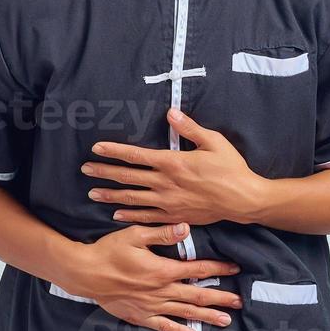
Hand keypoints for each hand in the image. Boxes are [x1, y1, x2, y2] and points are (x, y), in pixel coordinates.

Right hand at [60, 222, 243, 330]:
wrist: (84, 273)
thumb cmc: (108, 251)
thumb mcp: (134, 235)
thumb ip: (162, 233)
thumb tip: (186, 228)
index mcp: (162, 270)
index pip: (197, 269)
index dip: (218, 268)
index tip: (235, 268)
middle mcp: (161, 291)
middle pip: (197, 295)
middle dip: (221, 298)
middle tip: (240, 301)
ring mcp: (151, 305)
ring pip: (185, 312)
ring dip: (206, 316)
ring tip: (226, 320)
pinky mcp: (139, 315)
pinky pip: (163, 326)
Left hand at [82, 108, 264, 225]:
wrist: (244, 200)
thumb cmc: (231, 168)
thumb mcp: (213, 141)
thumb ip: (189, 128)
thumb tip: (170, 113)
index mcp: (173, 163)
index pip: (136, 156)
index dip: (114, 151)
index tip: (97, 148)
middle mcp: (166, 183)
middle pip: (128, 177)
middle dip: (104, 172)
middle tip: (85, 170)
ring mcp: (168, 202)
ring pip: (132, 199)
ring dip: (111, 195)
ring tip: (92, 193)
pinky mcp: (175, 216)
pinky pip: (146, 217)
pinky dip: (130, 216)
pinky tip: (116, 214)